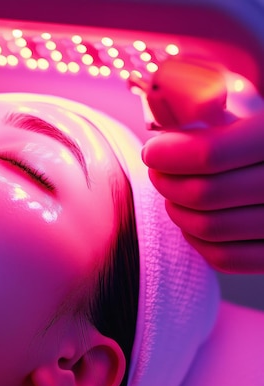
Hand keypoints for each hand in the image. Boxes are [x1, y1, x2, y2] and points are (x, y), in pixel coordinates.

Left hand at [142, 111, 263, 273]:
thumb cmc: (258, 136)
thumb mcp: (245, 111)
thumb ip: (208, 108)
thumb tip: (160, 108)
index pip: (212, 154)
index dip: (169, 154)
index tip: (153, 150)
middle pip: (205, 194)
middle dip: (166, 182)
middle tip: (157, 170)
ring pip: (211, 228)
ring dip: (176, 211)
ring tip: (172, 193)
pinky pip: (225, 257)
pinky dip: (197, 239)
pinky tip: (191, 220)